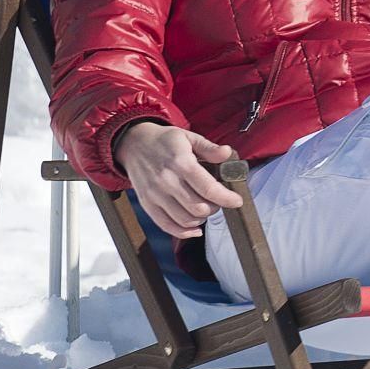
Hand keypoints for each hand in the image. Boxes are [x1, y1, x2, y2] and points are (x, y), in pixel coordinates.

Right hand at [115, 120, 242, 237]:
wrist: (132, 143)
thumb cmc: (164, 141)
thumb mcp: (188, 136)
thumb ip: (209, 148)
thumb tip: (227, 153)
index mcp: (181, 163)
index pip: (208, 188)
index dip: (226, 198)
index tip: (237, 201)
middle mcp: (167, 181)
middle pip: (198, 207)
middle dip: (215, 208)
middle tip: (219, 201)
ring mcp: (155, 194)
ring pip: (185, 219)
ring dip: (201, 219)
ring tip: (206, 209)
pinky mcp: (147, 204)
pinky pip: (166, 225)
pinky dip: (184, 232)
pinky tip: (195, 228)